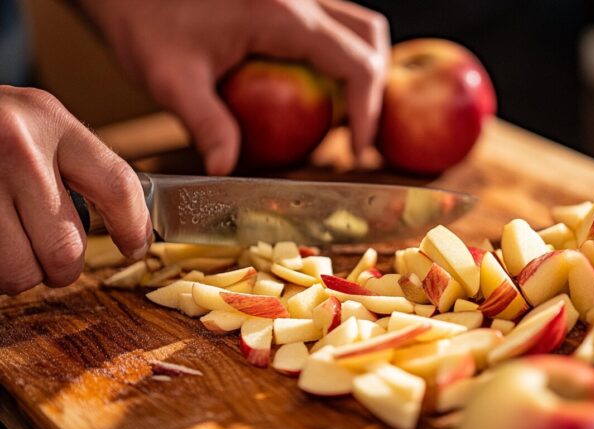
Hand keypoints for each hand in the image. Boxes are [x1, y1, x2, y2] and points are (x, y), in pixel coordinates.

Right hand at [0, 86, 151, 294]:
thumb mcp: (36, 122)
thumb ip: (77, 164)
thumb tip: (127, 225)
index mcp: (50, 122)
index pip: (118, 187)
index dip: (134, 229)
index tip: (134, 248)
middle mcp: (16, 149)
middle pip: (66, 249)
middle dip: (62, 267)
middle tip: (53, 260)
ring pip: (20, 272)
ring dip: (21, 274)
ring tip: (12, 250)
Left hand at [80, 0, 389, 173]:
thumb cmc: (141, 17)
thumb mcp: (171, 77)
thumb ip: (205, 123)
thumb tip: (225, 168)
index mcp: (283, 13)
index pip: (355, 60)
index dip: (369, 108)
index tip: (359, 148)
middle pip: (368, 35)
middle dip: (373, 86)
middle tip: (355, 133)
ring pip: (353, 25)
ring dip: (357, 69)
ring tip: (339, 115)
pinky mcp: (282, 0)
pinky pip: (329, 25)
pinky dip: (334, 58)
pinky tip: (312, 90)